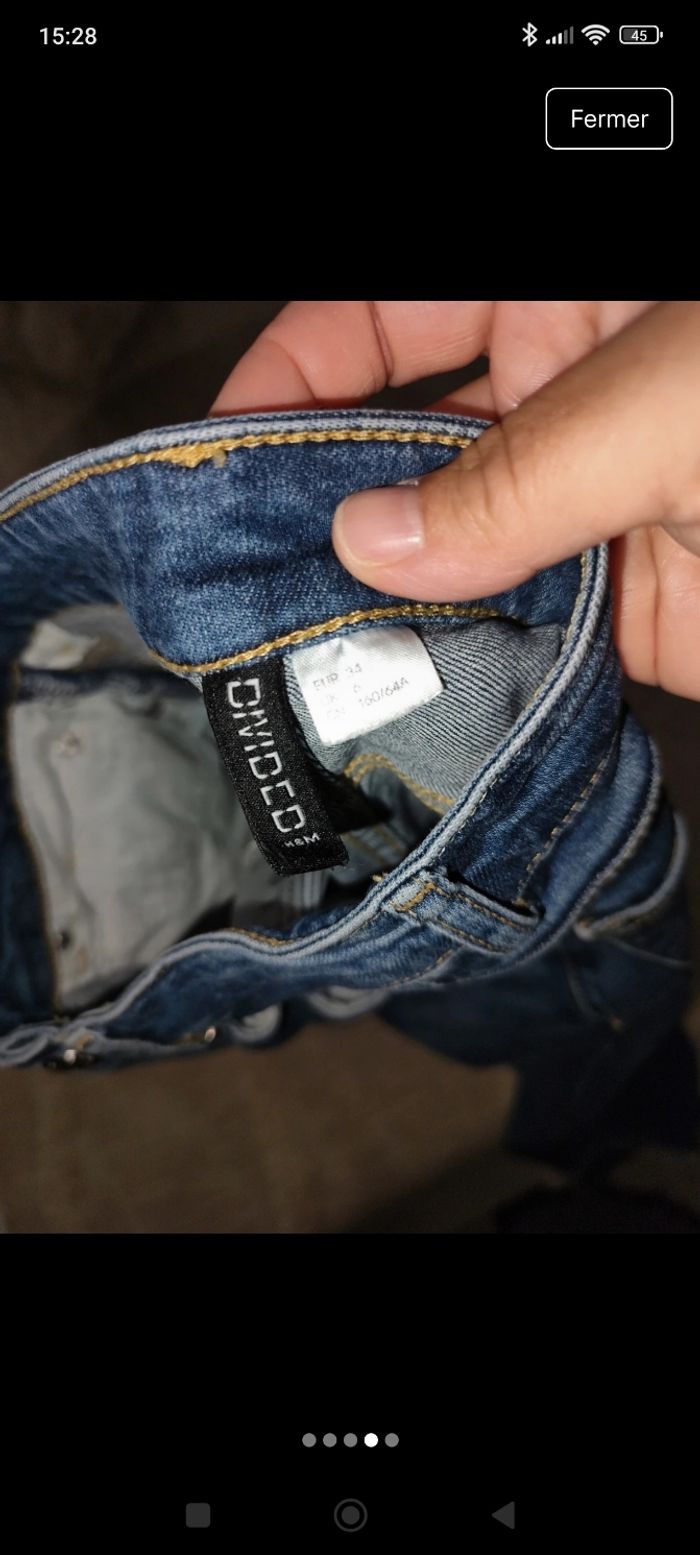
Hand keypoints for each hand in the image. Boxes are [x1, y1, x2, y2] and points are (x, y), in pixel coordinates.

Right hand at [211, 301, 699, 699]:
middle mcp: (570, 407)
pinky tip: (413, 696)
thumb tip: (375, 538)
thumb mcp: (658, 415)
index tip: (227, 446)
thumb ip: (516, 480)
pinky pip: (521, 642)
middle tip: (253, 575)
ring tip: (317, 652)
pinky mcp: (629, 614)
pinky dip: (465, 675)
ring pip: (454, 562)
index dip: (298, 373)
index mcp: (569, 306)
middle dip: (328, 511)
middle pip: (405, 450)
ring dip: (390, 609)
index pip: (389, 320)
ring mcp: (595, 514)